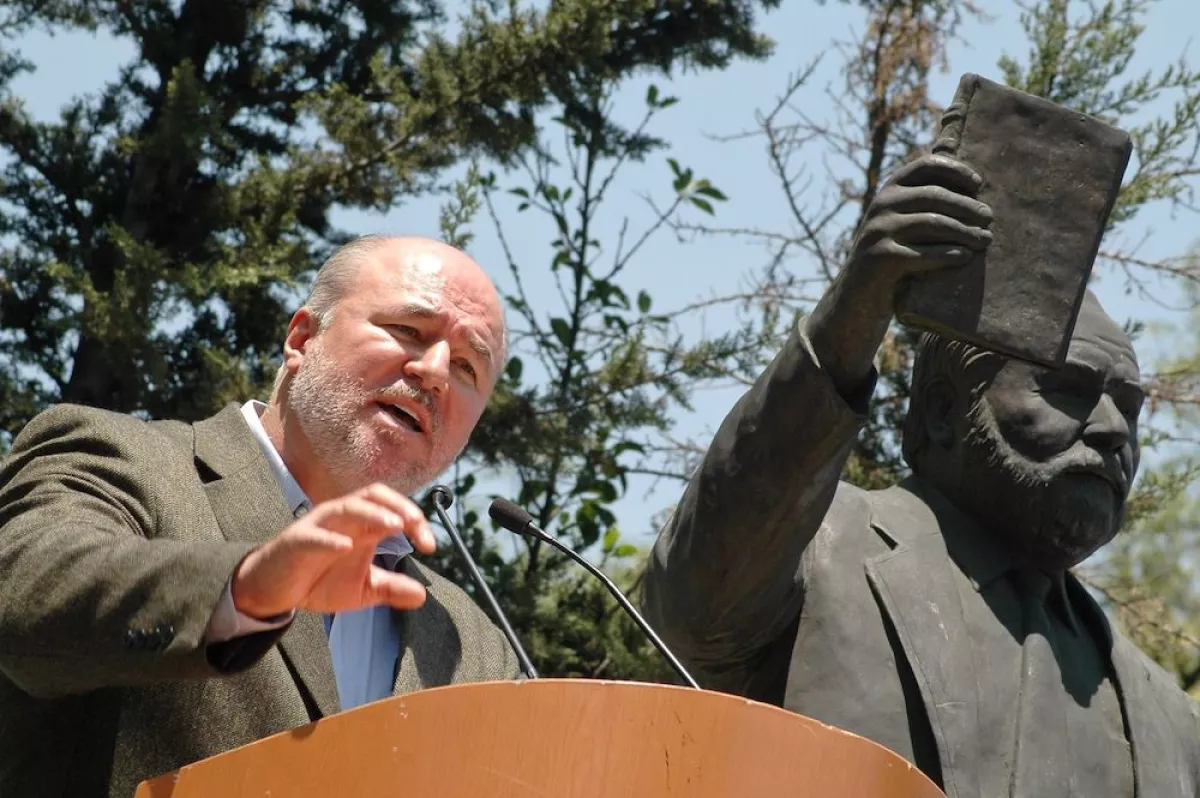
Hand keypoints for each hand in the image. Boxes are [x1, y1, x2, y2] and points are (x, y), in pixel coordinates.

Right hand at [231, 483, 436, 618]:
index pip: (393, 509)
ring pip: (347, 507)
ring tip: (394, 526)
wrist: (274, 590)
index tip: (431, 546)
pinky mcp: (296, 542)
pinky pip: (313, 536)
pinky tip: (347, 547)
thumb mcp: (362, 588)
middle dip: (399, 506)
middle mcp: (343, 519)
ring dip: (372, 514)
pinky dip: (330, 539)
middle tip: (415, 526)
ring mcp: (319, 527)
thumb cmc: (318, 580)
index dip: (415, 520)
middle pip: (373, 495)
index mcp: (361, 525)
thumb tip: (423, 596)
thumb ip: (391, 588)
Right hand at [846, 152, 992, 302]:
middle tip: (989, 218)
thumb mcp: (901, 223)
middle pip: (934, 195)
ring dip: (965, 231)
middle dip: (966, 206)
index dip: (956, 171)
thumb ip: (924, 204)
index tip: (978, 185)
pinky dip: (949, 254)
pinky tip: (965, 257)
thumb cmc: (892, 256)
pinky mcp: (881, 257)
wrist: (857, 296)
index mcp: (889, 190)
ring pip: (932, 223)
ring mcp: (879, 231)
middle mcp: (881, 205)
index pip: (926, 166)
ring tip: (985, 240)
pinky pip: (924, 253)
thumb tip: (974, 187)